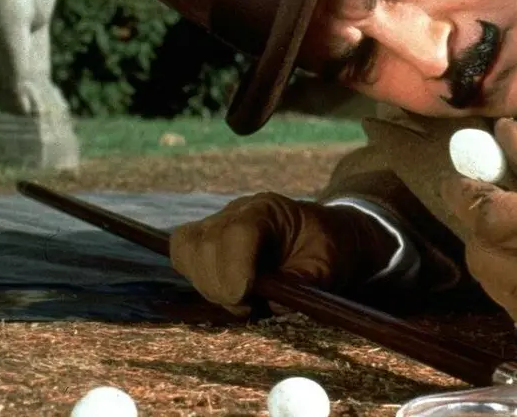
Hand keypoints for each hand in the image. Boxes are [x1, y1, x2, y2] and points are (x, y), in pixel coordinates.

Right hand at [169, 192, 397, 314]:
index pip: (236, 232)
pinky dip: (198, 278)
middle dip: (220, 284)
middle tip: (250, 306)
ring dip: (208, 284)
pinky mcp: (209, 240)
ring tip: (242, 300)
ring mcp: (219, 223)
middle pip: (204, 243)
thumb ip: (302, 284)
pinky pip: (184, 255)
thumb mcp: (328, 267)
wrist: (331, 235)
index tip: (245, 299)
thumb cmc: (332, 248)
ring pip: (187, 250)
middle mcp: (238, 211)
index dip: (233, 268)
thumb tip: (275, 305)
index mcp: (270, 210)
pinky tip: (227, 291)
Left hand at [442, 119, 516, 347]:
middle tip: (495, 202)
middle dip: (478, 223)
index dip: (468, 193)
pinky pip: (514, 308)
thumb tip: (502, 134)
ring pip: (492, 282)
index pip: (488, 215)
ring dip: (492, 253)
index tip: (469, 177)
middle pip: (479, 251)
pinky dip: (512, 284)